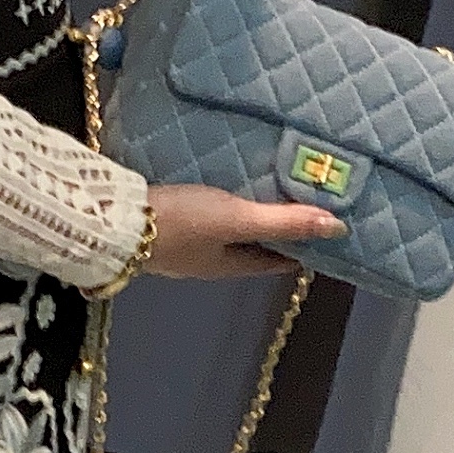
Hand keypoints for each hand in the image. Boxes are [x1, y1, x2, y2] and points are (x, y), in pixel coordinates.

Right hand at [145, 184, 344, 281]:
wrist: (114, 221)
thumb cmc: (181, 223)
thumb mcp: (237, 219)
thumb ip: (285, 222)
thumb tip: (339, 228)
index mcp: (232, 266)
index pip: (280, 260)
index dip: (304, 246)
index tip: (326, 227)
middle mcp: (211, 261)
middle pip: (255, 247)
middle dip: (278, 229)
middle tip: (303, 201)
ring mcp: (186, 246)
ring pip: (230, 232)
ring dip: (250, 216)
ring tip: (270, 188)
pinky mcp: (166, 226)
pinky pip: (207, 217)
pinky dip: (223, 205)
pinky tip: (224, 186)